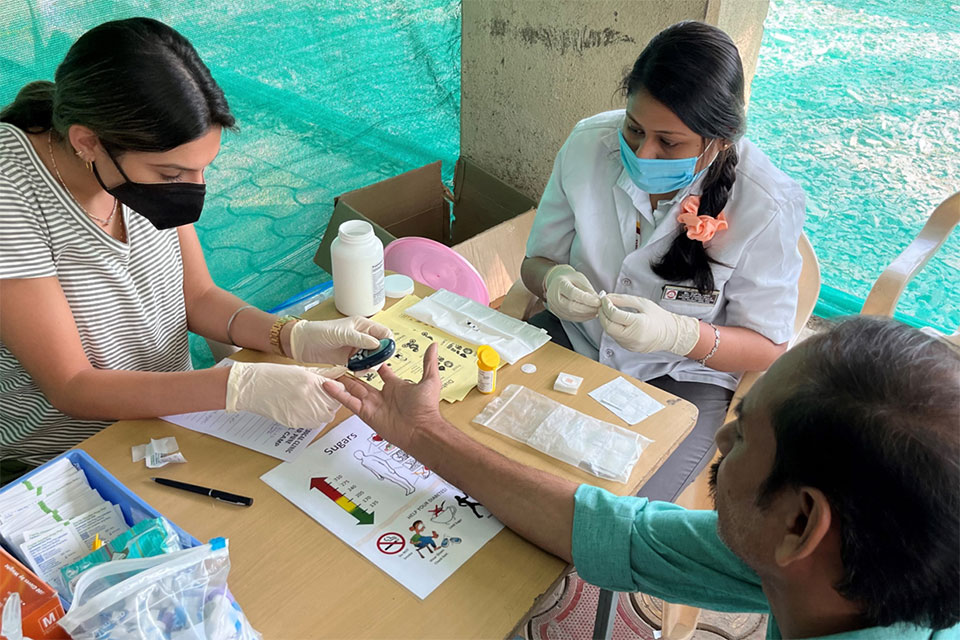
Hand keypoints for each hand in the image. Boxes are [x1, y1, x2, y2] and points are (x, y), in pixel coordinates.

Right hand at [226, 361, 347, 427]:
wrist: (253, 387)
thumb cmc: (273, 376)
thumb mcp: (300, 371)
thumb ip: (320, 375)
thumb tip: (335, 375)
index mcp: (313, 382)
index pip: (338, 390)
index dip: (336, 390)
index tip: (331, 389)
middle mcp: (311, 398)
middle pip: (334, 406)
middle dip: (331, 402)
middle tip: (322, 398)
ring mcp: (303, 412)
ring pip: (325, 417)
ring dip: (322, 412)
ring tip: (311, 404)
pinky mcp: (295, 422)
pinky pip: (312, 424)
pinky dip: (310, 418)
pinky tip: (301, 409)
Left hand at [289, 317, 391, 363]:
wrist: (301, 343)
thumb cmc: (318, 332)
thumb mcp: (340, 334)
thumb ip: (359, 339)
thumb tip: (377, 344)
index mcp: (363, 326)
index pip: (384, 333)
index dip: (387, 343)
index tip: (383, 353)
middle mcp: (362, 337)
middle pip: (381, 348)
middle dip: (379, 357)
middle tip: (371, 364)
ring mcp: (356, 348)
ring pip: (373, 358)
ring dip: (370, 365)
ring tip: (360, 369)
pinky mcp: (349, 359)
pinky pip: (362, 366)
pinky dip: (362, 370)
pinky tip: (355, 371)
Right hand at [322, 343, 442, 451]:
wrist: (421, 429)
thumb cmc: (426, 408)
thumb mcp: (430, 380)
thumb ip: (428, 362)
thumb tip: (433, 346)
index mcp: (396, 387)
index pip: (382, 373)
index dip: (374, 364)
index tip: (364, 354)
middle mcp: (382, 396)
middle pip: (362, 382)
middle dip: (351, 374)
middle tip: (339, 363)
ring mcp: (372, 404)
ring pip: (352, 390)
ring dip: (341, 382)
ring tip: (329, 371)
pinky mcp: (365, 413)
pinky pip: (349, 402)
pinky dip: (337, 394)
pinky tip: (327, 385)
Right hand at [543, 264, 600, 321]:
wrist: (558, 283)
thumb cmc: (569, 279)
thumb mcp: (580, 279)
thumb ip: (588, 289)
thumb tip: (597, 299)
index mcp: (560, 284)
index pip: (573, 293)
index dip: (586, 299)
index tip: (598, 301)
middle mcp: (554, 296)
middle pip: (571, 306)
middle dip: (588, 309)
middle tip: (599, 307)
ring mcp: (555, 306)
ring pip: (571, 314)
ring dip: (586, 314)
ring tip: (596, 311)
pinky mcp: (558, 313)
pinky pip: (571, 318)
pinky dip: (582, 318)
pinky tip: (590, 314)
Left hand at [598, 293, 700, 354]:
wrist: (669, 334)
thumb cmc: (659, 318)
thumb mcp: (642, 303)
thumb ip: (624, 300)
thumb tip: (608, 297)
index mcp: (638, 324)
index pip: (614, 315)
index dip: (606, 305)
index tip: (604, 298)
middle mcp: (633, 337)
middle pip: (608, 326)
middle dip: (601, 314)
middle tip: (602, 304)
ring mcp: (629, 344)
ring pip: (609, 332)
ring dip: (605, 320)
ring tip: (608, 310)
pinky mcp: (627, 347)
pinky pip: (614, 337)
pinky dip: (612, 327)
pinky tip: (614, 320)